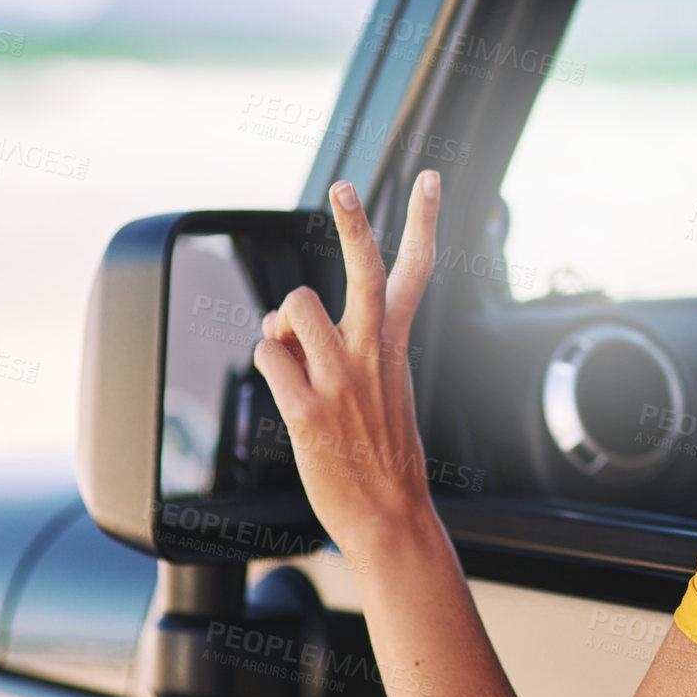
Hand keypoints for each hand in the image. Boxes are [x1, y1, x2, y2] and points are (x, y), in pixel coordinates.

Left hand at [253, 171, 440, 555]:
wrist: (391, 516)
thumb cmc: (383, 454)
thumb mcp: (384, 390)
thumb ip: (347, 348)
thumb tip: (292, 325)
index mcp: (395, 346)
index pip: (416, 272)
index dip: (424, 221)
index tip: (429, 180)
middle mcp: (373, 355)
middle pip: (366, 270)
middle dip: (355, 223)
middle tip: (344, 187)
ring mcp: (342, 381)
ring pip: (294, 308)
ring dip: (281, 325)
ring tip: (292, 354)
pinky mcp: (308, 411)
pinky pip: (267, 358)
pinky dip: (268, 365)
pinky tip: (286, 392)